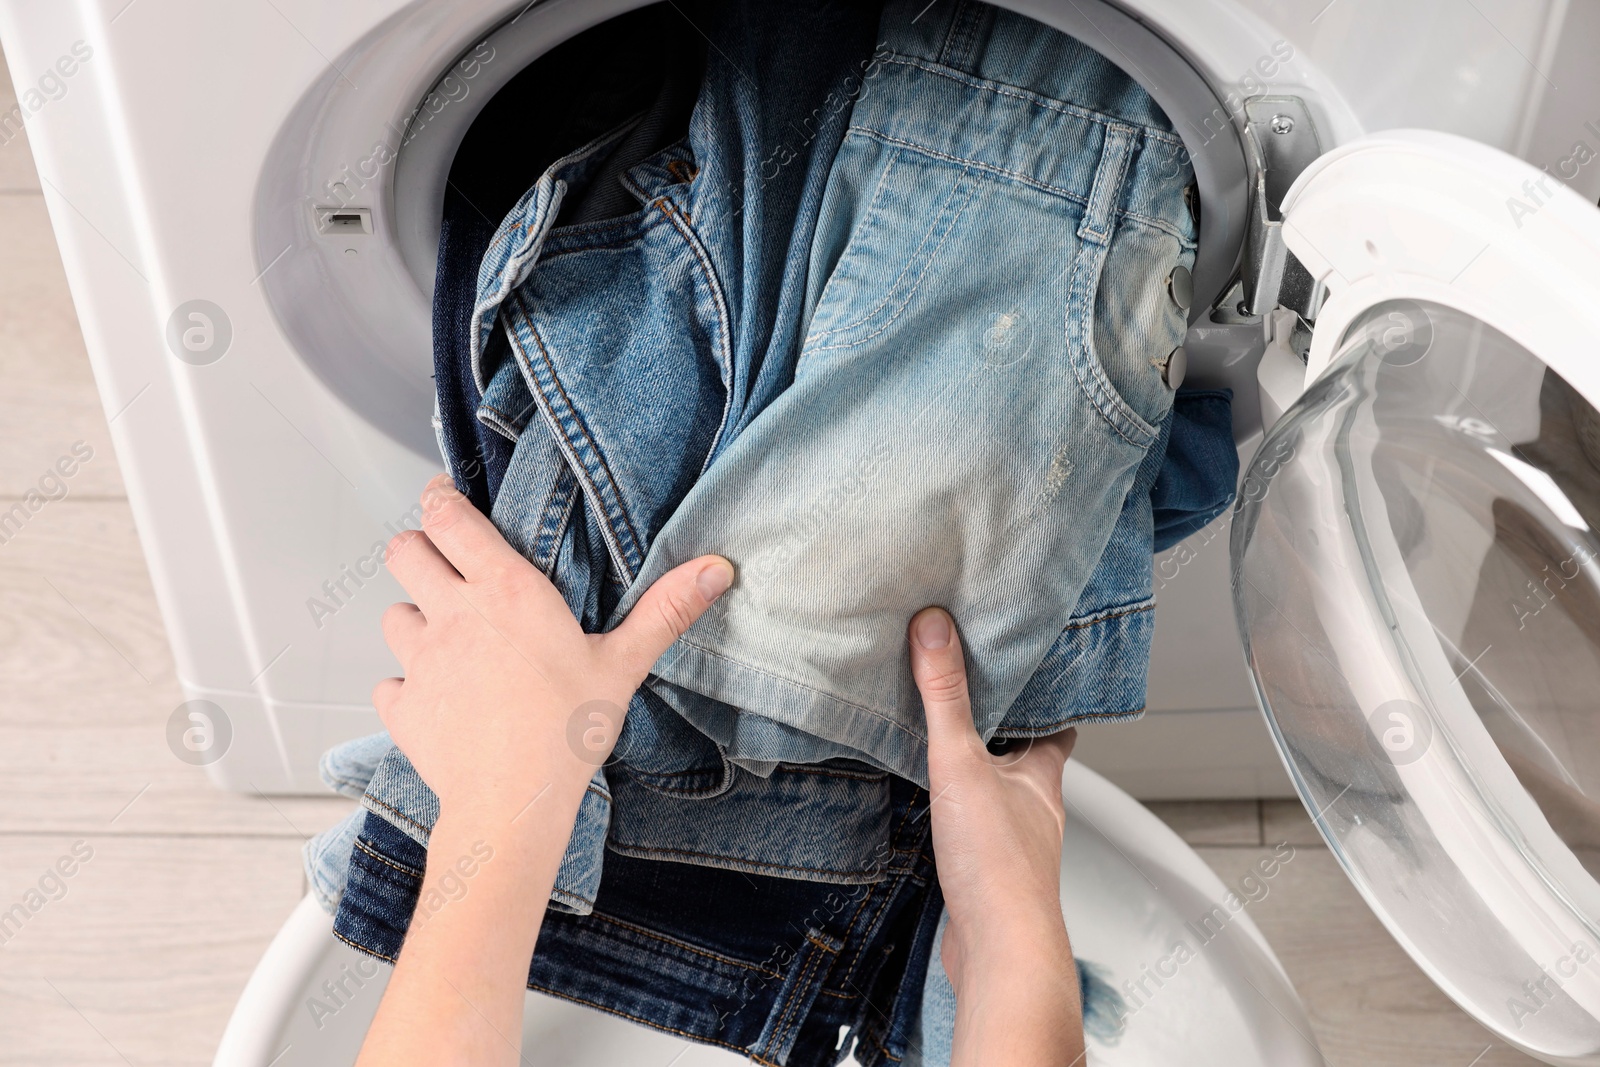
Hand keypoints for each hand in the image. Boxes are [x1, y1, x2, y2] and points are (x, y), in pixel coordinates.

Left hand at [372, 475, 734, 821]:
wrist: (513, 802)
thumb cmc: (568, 730)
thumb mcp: (624, 665)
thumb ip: (666, 610)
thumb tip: (715, 568)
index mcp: (504, 591)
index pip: (448, 519)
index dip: (439, 500)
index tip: (443, 498)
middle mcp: (453, 615)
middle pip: (405, 553)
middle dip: (418, 548)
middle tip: (442, 560)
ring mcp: (420, 661)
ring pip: (393, 615)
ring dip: (413, 617)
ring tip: (444, 634)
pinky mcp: (403, 707)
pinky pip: (390, 682)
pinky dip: (406, 685)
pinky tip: (436, 697)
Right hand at [908, 606, 1084, 1065]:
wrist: (999, 955)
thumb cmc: (997, 868)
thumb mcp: (962, 765)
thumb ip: (945, 697)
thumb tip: (935, 627)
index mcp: (1043, 777)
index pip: (1057, 723)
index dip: (1048, 695)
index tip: (1031, 665)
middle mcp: (1035, 809)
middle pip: (1027, 757)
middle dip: (1005, 728)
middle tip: (977, 692)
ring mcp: (1013, 844)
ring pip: (1000, 794)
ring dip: (980, 770)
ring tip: (947, 738)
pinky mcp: (986, 875)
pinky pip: (974, 828)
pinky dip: (958, 809)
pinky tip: (932, 805)